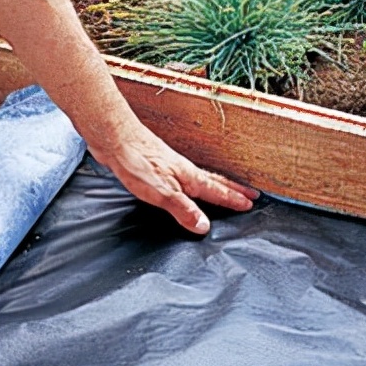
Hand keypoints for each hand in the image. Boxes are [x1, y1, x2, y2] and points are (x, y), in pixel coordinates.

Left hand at [94, 123, 258, 232]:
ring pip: (200, 177)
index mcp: (188, 178)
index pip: (216, 191)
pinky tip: (184, 185)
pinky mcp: (156, 165)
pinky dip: (193, 182)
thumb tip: (204, 226)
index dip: (233, 200)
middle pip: (214, 181)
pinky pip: (183, 177)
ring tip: (225, 189)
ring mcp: (170, 166)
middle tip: (250, 194)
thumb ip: (183, 210)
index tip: (250, 204)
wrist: (115, 139)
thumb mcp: (162, 193)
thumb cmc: (137, 164)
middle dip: (233, 189)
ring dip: (216, 184)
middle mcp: (183, 170)